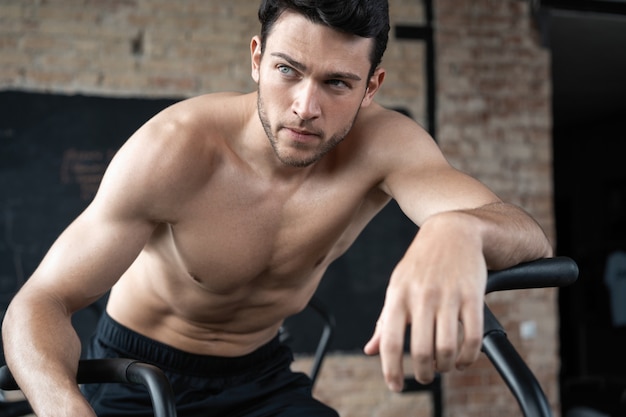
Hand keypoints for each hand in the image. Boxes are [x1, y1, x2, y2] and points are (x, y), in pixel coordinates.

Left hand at [364, 216, 486, 391]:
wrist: (452, 231)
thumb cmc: (421, 264)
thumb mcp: (397, 287)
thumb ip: (385, 321)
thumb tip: (370, 350)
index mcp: (398, 295)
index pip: (391, 342)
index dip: (392, 370)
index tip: (396, 386)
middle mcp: (421, 296)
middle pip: (422, 351)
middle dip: (423, 373)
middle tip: (425, 376)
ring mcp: (448, 296)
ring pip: (447, 348)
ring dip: (445, 367)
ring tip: (443, 367)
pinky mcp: (473, 295)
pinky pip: (472, 337)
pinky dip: (468, 357)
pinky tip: (462, 359)